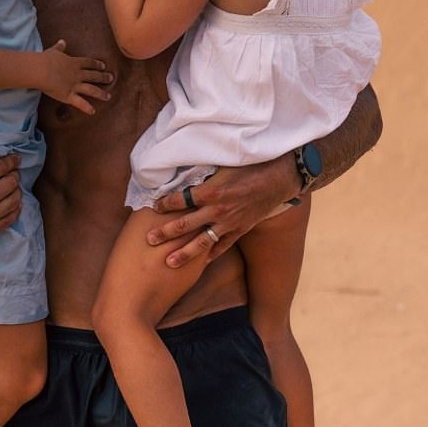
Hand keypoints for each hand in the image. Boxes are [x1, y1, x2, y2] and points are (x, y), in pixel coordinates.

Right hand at [0, 131, 21, 243]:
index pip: (2, 168)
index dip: (11, 161)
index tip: (14, 159)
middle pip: (12, 183)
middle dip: (14, 174)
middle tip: (12, 172)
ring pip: (14, 201)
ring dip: (16, 191)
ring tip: (12, 186)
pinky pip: (10, 219)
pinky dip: (14, 208)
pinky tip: (10, 202)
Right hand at [39, 40, 111, 114]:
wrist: (41, 70)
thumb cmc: (45, 59)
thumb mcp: (54, 51)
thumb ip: (60, 47)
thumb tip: (62, 41)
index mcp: (74, 63)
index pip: (89, 63)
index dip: (97, 64)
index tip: (103, 66)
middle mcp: (78, 75)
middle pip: (93, 76)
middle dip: (103, 77)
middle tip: (112, 78)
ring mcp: (74, 86)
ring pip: (91, 90)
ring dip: (100, 93)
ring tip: (108, 96)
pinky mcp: (68, 96)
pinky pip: (80, 103)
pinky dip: (86, 108)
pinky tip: (93, 112)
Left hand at [148, 157, 301, 267]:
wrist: (279, 178)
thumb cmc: (250, 165)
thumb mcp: (222, 163)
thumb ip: (203, 171)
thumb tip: (183, 168)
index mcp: (210, 191)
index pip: (179, 200)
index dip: (164, 203)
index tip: (153, 206)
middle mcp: (217, 210)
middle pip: (185, 224)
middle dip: (165, 233)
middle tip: (148, 240)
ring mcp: (229, 223)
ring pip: (201, 242)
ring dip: (184, 253)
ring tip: (168, 262)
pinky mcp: (240, 229)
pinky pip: (222, 245)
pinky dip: (211, 254)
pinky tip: (200, 263)